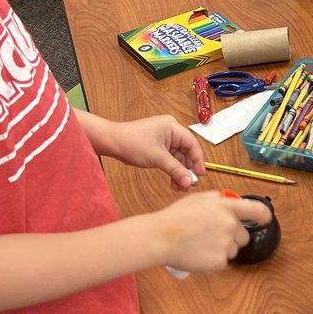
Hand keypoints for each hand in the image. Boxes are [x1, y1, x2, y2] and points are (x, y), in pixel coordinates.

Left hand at [84, 112, 204, 190]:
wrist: (112, 142)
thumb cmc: (131, 142)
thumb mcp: (157, 158)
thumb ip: (175, 170)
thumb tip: (188, 181)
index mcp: (172, 127)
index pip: (192, 144)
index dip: (198, 160)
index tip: (200, 174)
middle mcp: (170, 131)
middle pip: (186, 152)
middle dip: (187, 169)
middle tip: (190, 183)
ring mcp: (164, 139)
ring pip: (178, 158)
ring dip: (179, 172)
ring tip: (180, 186)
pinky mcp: (158, 146)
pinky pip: (170, 159)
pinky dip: (172, 170)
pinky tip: (173, 182)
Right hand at [149, 191, 272, 271]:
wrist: (161, 237)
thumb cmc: (175, 218)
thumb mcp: (198, 198)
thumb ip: (218, 199)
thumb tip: (230, 201)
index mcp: (226, 207)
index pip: (257, 211)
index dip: (264, 216)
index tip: (265, 220)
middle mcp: (230, 225)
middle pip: (244, 236)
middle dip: (232, 236)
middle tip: (212, 235)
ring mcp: (226, 244)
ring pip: (233, 250)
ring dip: (222, 248)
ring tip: (201, 243)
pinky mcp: (220, 261)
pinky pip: (222, 262)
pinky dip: (213, 260)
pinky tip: (199, 253)